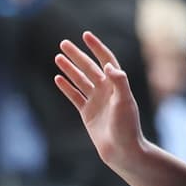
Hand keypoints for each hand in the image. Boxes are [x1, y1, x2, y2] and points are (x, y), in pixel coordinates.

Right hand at [54, 32, 144, 172]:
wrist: (122, 150)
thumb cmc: (127, 126)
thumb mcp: (125, 101)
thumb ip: (118, 81)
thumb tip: (107, 65)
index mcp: (117, 84)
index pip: (106, 60)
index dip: (96, 47)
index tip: (86, 35)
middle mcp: (106, 90)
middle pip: (89, 67)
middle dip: (77, 55)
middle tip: (63, 43)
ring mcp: (95, 101)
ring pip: (80, 80)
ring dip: (69, 69)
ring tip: (57, 58)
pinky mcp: (87, 113)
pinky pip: (75, 96)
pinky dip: (66, 87)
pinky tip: (58, 78)